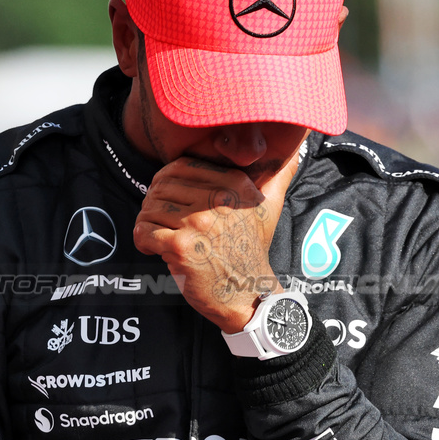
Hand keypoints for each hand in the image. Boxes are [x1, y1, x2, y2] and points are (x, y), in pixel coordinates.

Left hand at [132, 155, 298, 332]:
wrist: (248, 294)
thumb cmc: (251, 252)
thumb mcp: (269, 208)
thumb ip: (277, 176)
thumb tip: (297, 145)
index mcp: (234, 185)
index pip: (181, 166)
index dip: (165, 179)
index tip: (167, 197)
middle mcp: (218, 201)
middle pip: (161, 187)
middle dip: (153, 204)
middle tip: (160, 221)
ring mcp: (198, 224)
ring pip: (150, 208)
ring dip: (148, 223)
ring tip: (158, 235)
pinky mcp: (181, 247)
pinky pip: (144, 231)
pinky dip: (142, 240)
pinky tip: (153, 248)